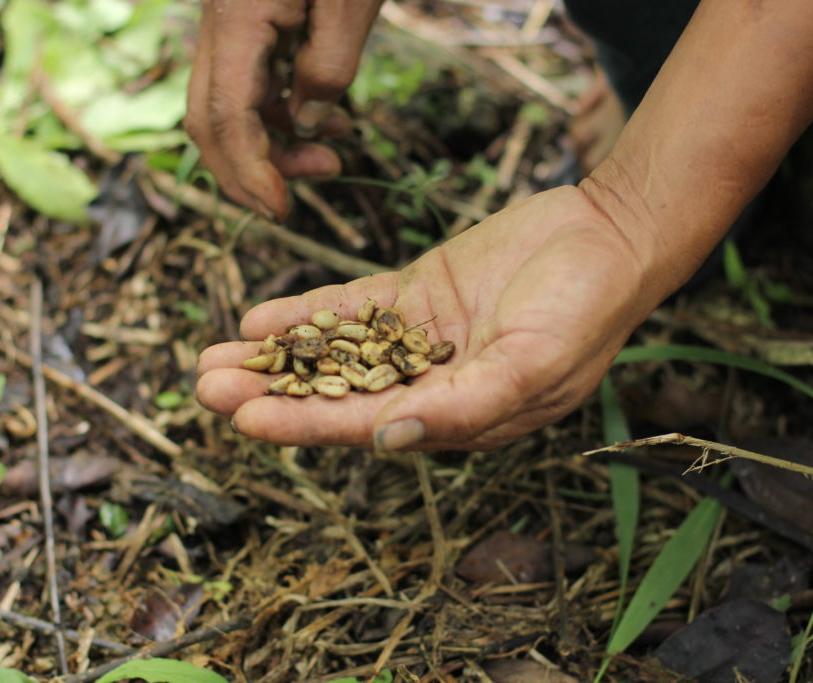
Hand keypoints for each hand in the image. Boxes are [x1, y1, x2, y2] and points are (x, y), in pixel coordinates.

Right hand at [184, 0, 382, 220]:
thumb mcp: (351, 5)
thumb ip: (329, 67)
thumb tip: (307, 124)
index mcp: (237, 19)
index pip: (225, 115)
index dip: (249, 173)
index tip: (280, 211)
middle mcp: (218, 24)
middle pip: (211, 119)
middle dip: (252, 170)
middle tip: (304, 192)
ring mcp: (227, 25)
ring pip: (230, 106)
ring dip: (274, 145)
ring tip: (331, 157)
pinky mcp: (246, 25)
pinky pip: (251, 84)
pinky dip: (283, 114)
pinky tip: (326, 123)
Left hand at [196, 185, 675, 450]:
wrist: (607, 235)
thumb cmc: (584, 310)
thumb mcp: (533, 367)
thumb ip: (464, 407)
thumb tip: (389, 440)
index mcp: (457, 417)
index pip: (367, 426)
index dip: (305, 423)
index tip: (246, 417)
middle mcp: (430, 384)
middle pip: (335, 394)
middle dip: (271, 392)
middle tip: (205, 386)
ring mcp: (419, 339)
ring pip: (333, 352)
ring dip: (276, 356)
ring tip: (212, 359)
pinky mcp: (417, 294)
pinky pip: (352, 307)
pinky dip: (309, 313)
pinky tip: (259, 319)